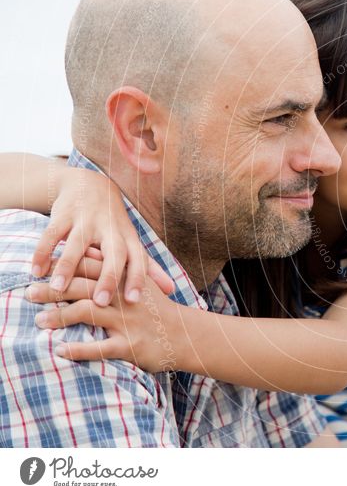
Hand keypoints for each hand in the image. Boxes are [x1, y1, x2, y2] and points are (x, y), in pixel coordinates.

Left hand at [28, 276, 183, 372]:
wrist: (186, 335)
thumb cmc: (158, 309)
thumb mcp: (140, 283)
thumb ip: (115, 268)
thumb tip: (88, 251)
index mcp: (127, 279)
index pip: (92, 266)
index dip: (65, 265)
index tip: (42, 268)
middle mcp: (125, 297)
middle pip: (83, 287)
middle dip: (54, 290)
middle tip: (29, 293)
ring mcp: (128, 321)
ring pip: (87, 313)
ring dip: (59, 317)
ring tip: (39, 321)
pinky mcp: (130, 345)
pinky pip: (99, 348)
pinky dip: (78, 350)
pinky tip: (60, 351)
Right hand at [30, 167, 173, 304]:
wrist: (90, 184)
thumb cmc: (113, 224)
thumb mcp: (131, 241)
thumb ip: (149, 266)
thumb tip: (172, 290)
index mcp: (129, 238)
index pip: (139, 259)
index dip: (139, 278)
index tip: (134, 301)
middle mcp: (111, 228)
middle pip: (114, 252)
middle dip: (109, 276)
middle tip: (100, 301)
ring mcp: (87, 220)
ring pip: (78, 243)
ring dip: (67, 265)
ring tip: (58, 288)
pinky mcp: (64, 214)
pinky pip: (52, 234)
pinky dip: (43, 252)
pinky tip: (36, 271)